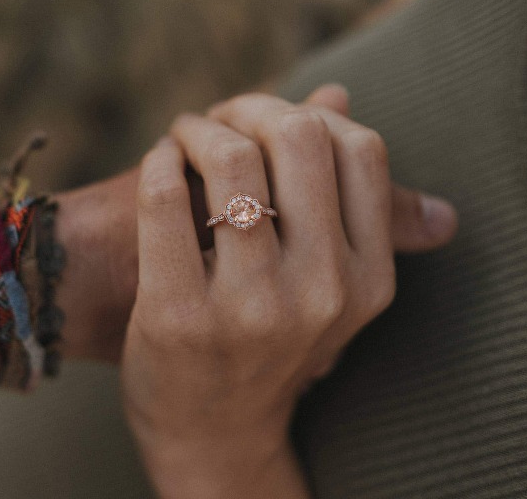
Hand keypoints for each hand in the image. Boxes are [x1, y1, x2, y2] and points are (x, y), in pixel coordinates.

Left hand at [53, 86, 456, 365]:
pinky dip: (158, 160)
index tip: (269, 124)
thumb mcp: (326, 282)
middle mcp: (322, 293)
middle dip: (249, 109)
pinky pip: (164, 197)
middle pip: (298, 136)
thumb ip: (332, 190)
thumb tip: (338, 97)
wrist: (212, 428)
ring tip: (182, 140)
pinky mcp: (179, 314)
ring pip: (231, 158)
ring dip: (197, 129)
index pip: (360, 149)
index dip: (307, 115)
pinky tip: (159, 164)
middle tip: (218, 122)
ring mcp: (251, 307)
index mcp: (368, 279)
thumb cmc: (269, 342)